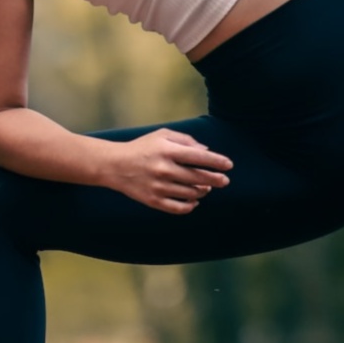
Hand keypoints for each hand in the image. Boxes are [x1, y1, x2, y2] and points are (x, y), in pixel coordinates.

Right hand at [106, 130, 232, 214]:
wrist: (114, 165)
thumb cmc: (142, 147)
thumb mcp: (162, 135)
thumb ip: (185, 140)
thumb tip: (206, 151)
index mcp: (167, 150)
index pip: (199, 157)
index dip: (217, 162)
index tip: (229, 165)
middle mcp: (164, 169)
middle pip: (198, 178)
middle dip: (216, 180)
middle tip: (225, 181)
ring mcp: (158, 187)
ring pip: (191, 193)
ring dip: (203, 191)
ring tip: (206, 188)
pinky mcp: (153, 201)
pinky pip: (178, 208)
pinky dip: (190, 205)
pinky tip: (194, 200)